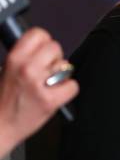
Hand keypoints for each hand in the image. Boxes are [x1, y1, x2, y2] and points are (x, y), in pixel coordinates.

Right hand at [0, 28, 78, 157]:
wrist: (0, 125)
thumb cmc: (4, 99)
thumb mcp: (7, 69)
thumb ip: (25, 56)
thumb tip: (44, 47)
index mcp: (15, 58)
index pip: (39, 34)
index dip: (43, 42)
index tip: (42, 51)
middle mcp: (27, 69)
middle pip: (55, 48)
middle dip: (53, 58)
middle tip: (46, 71)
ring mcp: (40, 85)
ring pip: (65, 66)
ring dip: (60, 74)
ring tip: (48, 84)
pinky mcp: (50, 101)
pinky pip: (72, 86)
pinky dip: (67, 90)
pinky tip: (56, 94)